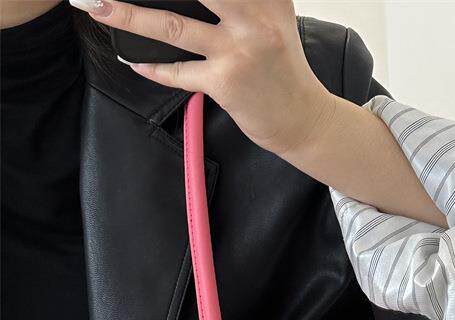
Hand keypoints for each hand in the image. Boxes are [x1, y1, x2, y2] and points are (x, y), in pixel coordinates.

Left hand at [70, 0, 335, 156]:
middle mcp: (253, 16)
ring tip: (96, 6)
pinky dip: (152, 69)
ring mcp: (238, 51)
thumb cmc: (283, 70)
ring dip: (128, 16)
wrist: (304, 119)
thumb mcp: (274, 18)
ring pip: (170, 26)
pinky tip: (132, 61)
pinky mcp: (226, 83)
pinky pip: (178, 73)